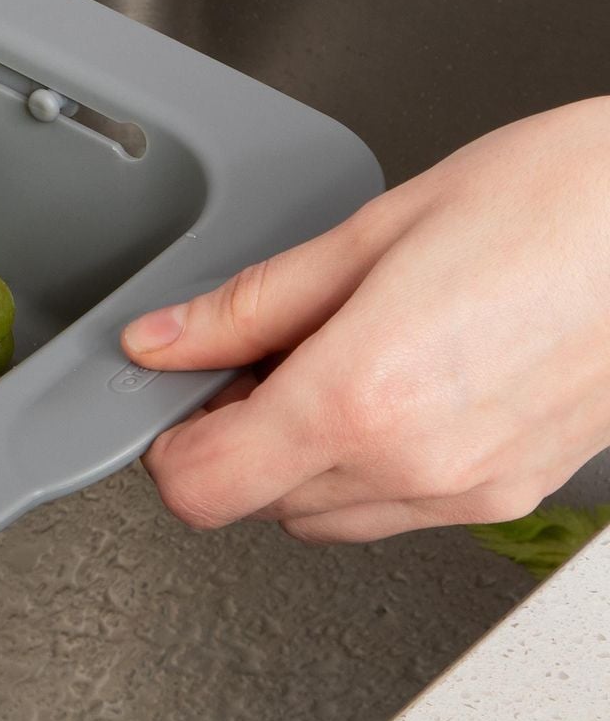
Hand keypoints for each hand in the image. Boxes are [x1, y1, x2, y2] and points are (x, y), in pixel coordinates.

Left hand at [122, 98, 609, 542]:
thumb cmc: (557, 204)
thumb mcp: (371, 231)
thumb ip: (253, 301)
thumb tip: (163, 337)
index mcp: (363, 396)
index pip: (204, 486)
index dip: (165, 442)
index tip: (169, 390)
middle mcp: (417, 464)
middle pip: (259, 503)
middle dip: (233, 435)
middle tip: (250, 351)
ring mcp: (473, 491)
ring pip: (329, 516)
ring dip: (298, 456)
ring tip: (329, 352)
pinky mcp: (517, 493)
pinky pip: (402, 507)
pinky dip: (367, 461)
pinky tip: (390, 377)